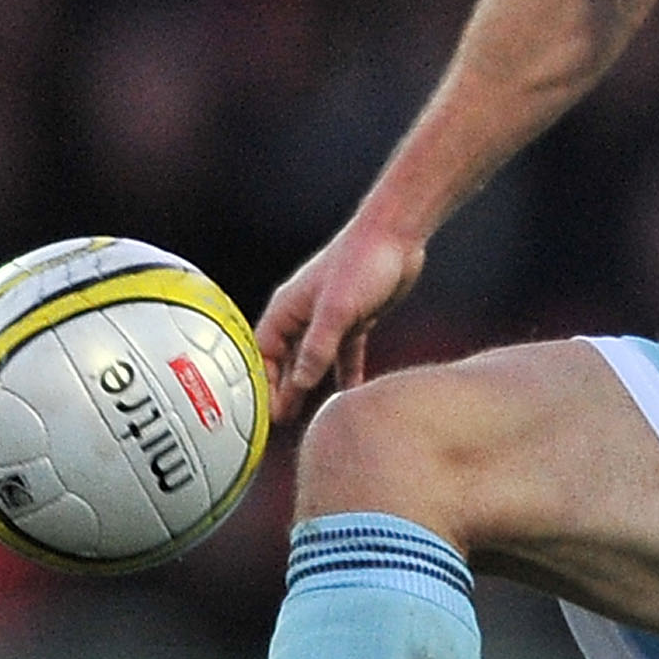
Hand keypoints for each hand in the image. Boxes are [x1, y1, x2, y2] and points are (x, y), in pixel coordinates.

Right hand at [254, 219, 427, 424]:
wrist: (397, 236)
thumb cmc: (362, 262)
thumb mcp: (337, 310)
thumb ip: (318, 347)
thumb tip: (299, 382)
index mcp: (288, 308)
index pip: (264, 353)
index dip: (262, 382)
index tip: (264, 411)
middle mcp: (304, 315)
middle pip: (286, 360)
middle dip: (282, 390)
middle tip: (281, 422)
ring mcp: (329, 318)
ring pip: (314, 360)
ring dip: (310, 387)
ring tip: (305, 417)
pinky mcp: (355, 320)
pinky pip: (344, 355)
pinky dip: (344, 374)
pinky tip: (348, 397)